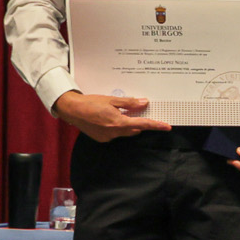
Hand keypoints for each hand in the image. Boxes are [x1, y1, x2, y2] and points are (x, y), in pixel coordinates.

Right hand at [52, 90, 170, 142]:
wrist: (72, 110)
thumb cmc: (91, 103)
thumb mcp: (112, 100)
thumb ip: (129, 103)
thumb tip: (144, 103)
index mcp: (118, 122)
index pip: (143, 125)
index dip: (156, 125)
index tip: (167, 127)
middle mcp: (114, 132)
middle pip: (134, 129)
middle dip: (137, 122)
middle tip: (134, 111)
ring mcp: (107, 137)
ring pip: (125, 132)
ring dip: (125, 124)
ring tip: (116, 112)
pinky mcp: (101, 139)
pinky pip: (115, 134)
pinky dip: (116, 127)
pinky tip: (107, 118)